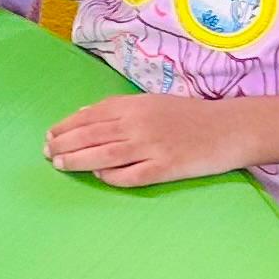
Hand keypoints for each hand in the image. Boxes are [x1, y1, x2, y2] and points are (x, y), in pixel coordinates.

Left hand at [45, 93, 250, 188]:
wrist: (230, 128)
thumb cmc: (190, 115)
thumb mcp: (152, 102)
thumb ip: (120, 108)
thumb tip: (85, 115)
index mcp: (135, 105)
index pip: (90, 116)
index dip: (66, 126)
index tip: (50, 135)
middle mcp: (139, 123)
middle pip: (91, 135)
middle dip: (64, 144)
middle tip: (48, 153)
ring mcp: (152, 146)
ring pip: (104, 155)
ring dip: (78, 160)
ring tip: (60, 165)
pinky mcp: (165, 168)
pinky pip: (130, 175)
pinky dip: (110, 176)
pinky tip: (99, 176)